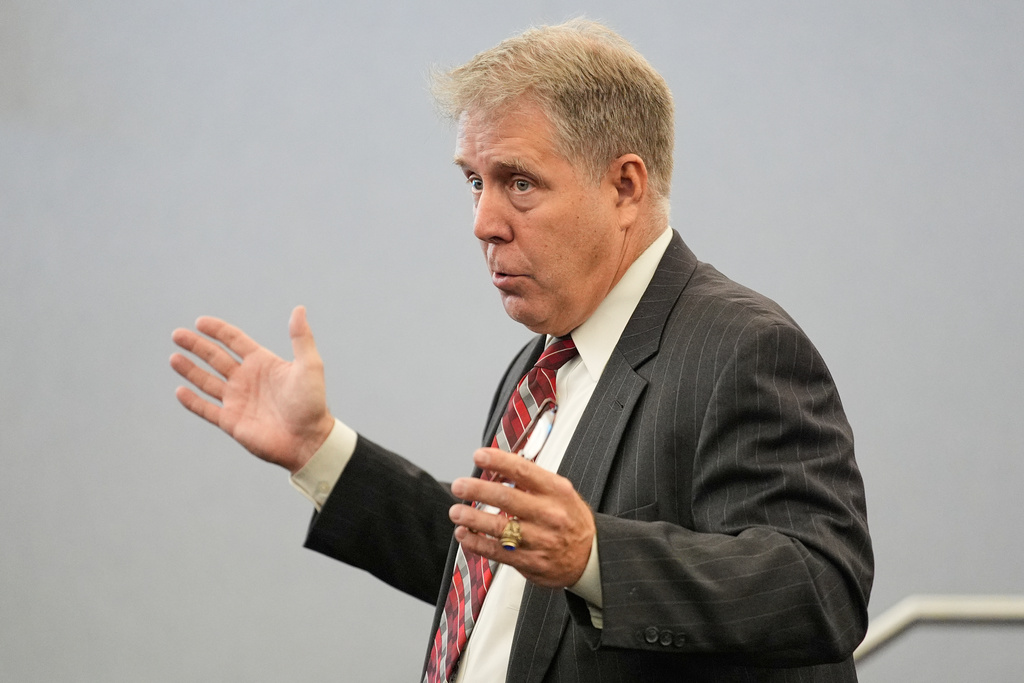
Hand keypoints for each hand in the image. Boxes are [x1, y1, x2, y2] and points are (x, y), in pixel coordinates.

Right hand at [169, 306, 334, 472]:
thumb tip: (299, 309)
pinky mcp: (231, 421)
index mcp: (262, 363)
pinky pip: (206, 409)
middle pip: (215, 357)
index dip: (218, 330)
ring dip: (190, 370)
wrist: (308, 439)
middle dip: (196, 345)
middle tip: (177, 334)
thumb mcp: (309, 365)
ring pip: (207, 381)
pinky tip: (179, 391)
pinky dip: (192, 401)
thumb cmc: (312, 403)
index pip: (234, 341)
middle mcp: (246, 379)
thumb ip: (301, 337)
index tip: (200, 322)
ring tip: (174, 358)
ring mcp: (237, 400)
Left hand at [449, 448, 595, 588]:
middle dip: (478, 490)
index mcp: (556, 491)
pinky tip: (464, 534)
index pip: (523, 471)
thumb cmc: (571, 519)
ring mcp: (538, 540)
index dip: (498, 461)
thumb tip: (499, 468)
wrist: (590, 557)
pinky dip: (476, 543)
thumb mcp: (561, 492)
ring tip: (456, 512)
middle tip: (459, 485)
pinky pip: (497, 551)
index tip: (479, 456)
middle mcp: (548, 514)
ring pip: (498, 528)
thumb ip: (532, 480)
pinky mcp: (529, 562)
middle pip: (506, 498)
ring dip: (472, 518)